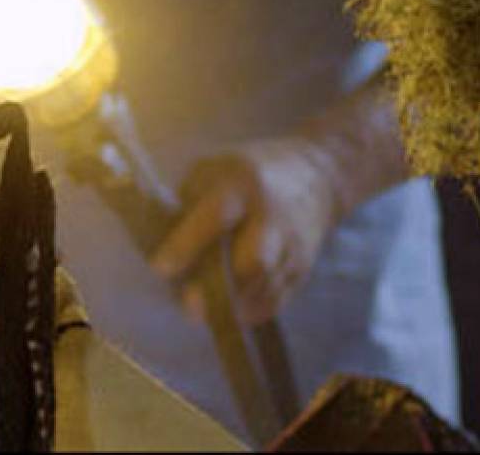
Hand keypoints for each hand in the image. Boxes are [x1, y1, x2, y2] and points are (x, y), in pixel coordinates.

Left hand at [149, 138, 339, 325]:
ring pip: (263, 290)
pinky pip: (275, 302)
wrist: (319, 173)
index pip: (217, 215)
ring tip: (208, 307)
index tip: (161, 268)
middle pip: (253, 263)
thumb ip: (189, 201)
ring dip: (231, 305)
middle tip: (190, 303)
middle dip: (218, 289)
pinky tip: (232, 306)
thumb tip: (160, 243)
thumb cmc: (251, 171)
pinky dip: (249, 310)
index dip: (187, 244)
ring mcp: (293, 244)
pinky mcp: (304, 267)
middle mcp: (272, 215)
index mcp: (244, 184)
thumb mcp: (215, 168)